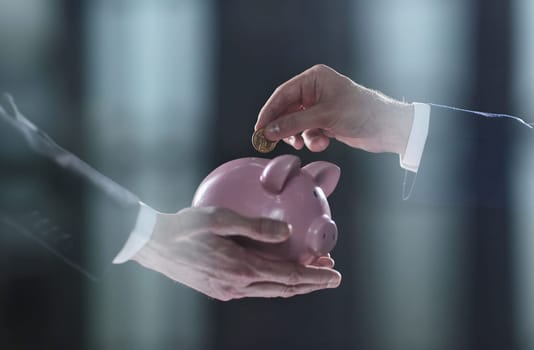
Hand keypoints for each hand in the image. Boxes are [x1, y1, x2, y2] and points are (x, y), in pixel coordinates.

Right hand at [132, 206, 340, 300]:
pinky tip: (279, 272)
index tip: (334, 272)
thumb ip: (256, 226)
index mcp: (241, 269)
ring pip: (271, 291)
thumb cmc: (185, 227)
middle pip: (284, 289)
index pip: (288, 276)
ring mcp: (228, 291)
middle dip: (311, 283)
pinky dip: (274, 282)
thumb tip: (287, 231)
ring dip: (294, 284)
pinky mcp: (219, 290)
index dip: (314, 275)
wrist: (153, 245)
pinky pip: (256, 289)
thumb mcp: (220, 218)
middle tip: (332, 275)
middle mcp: (237, 286)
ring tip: (312, 273)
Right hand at [255, 64, 414, 154]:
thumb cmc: (361, 112)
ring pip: (296, 124)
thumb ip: (294, 123)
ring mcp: (319, 107)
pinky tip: (323, 142)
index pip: (282, 94)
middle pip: (287, 110)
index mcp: (314, 79)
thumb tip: (269, 131)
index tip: (258, 129)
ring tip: (306, 143)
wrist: (386, 128)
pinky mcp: (325, 122)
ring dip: (300, 136)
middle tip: (273, 142)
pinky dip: (312, 140)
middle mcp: (315, 90)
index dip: (269, 112)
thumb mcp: (324, 116)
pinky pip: (308, 132)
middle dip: (284, 128)